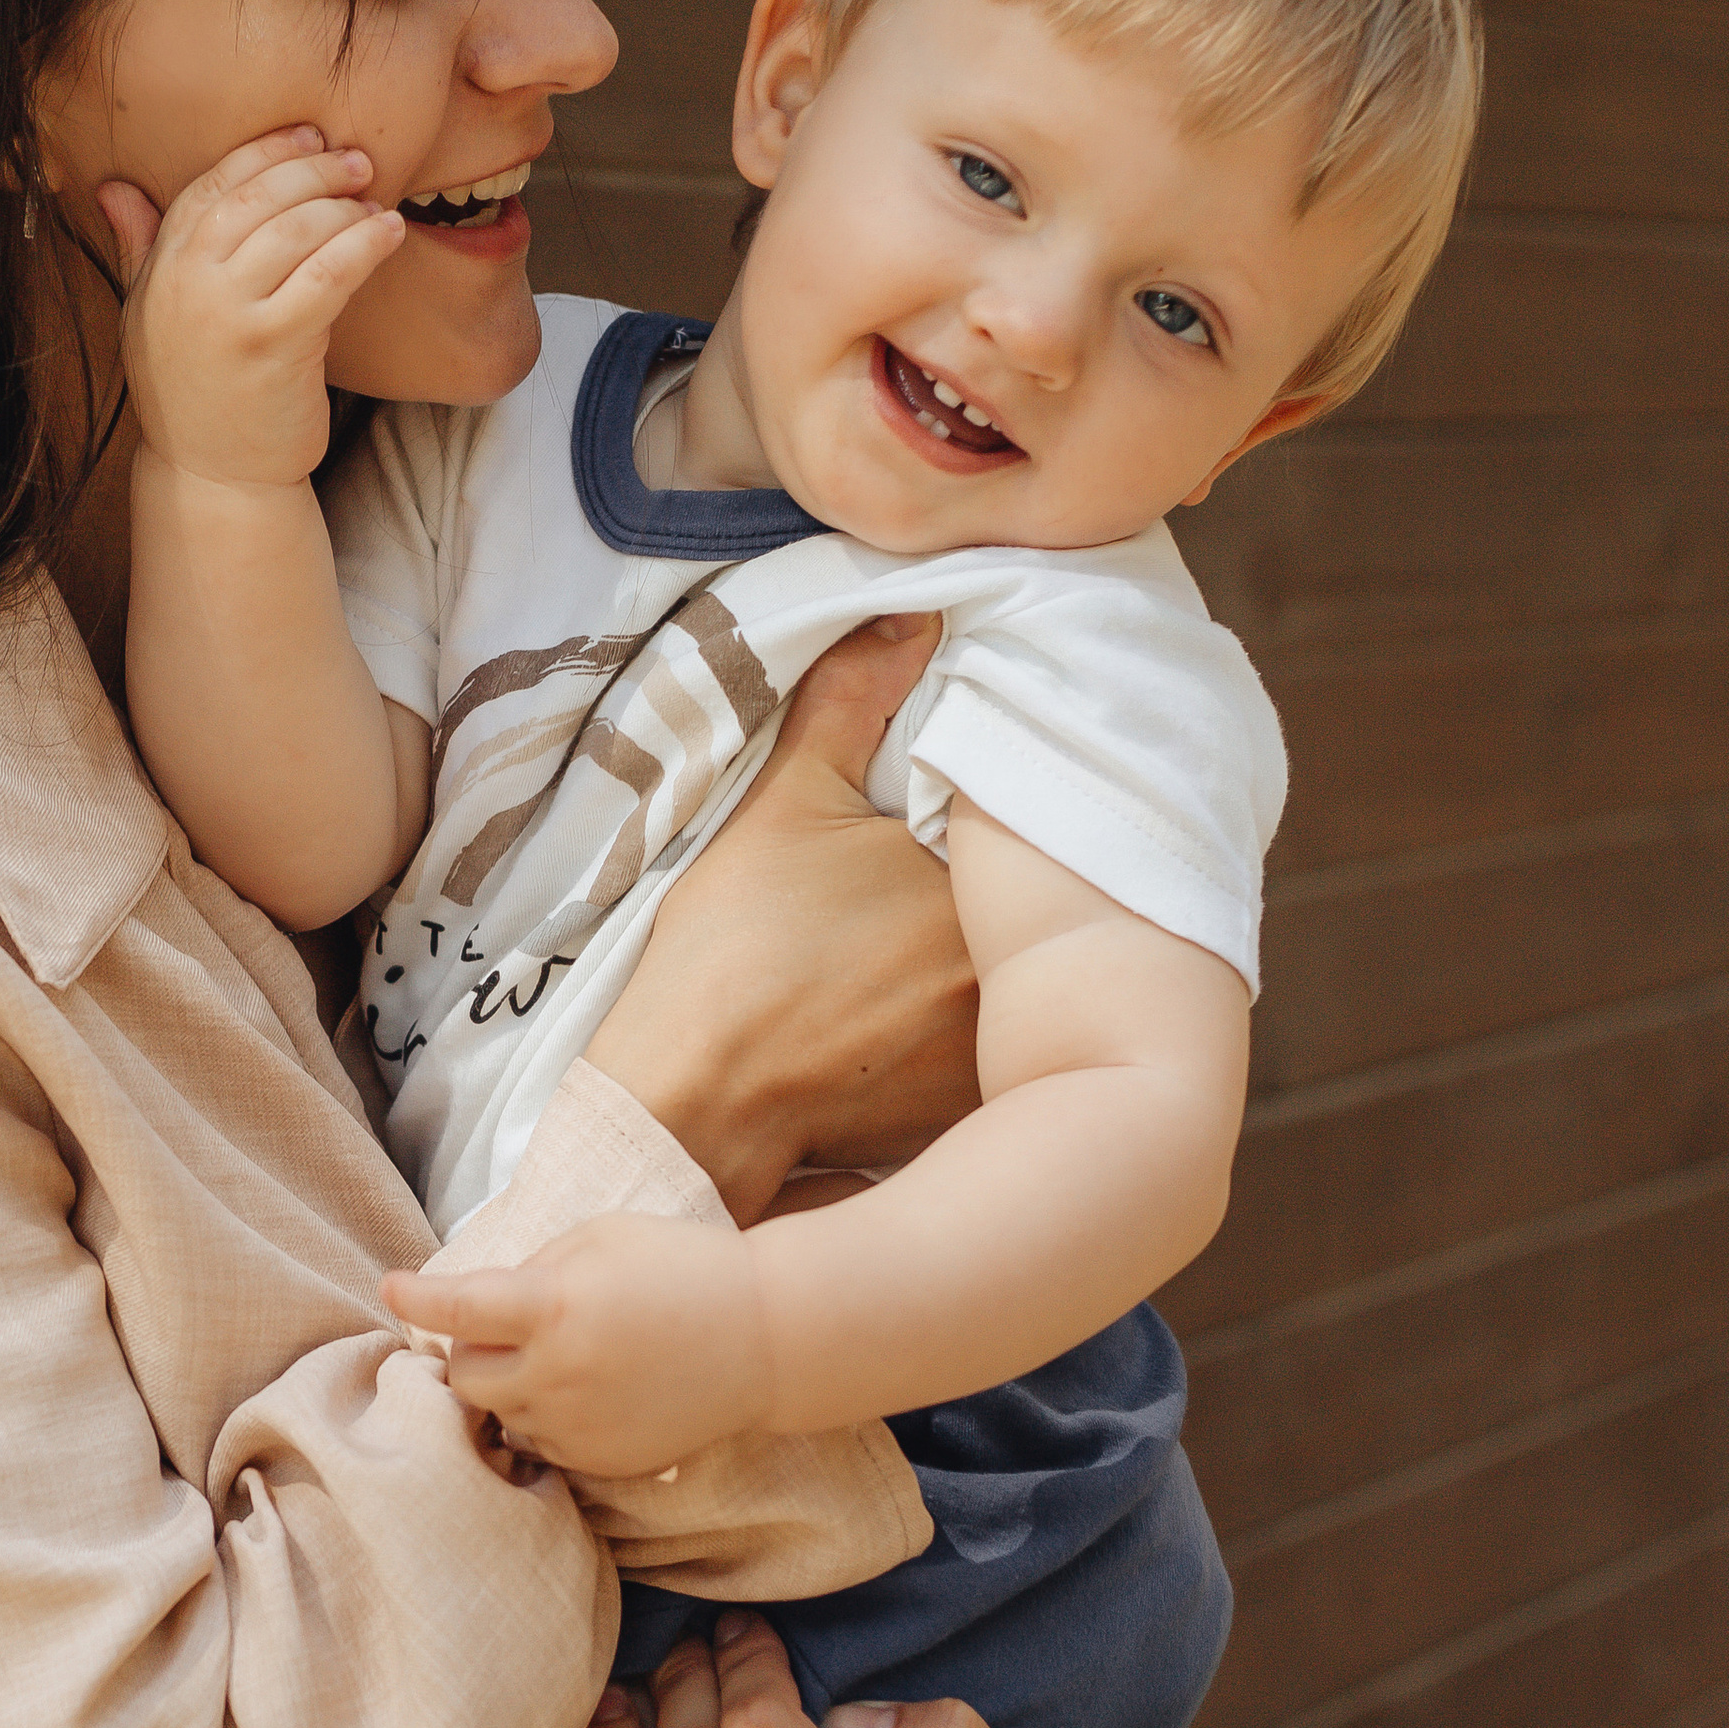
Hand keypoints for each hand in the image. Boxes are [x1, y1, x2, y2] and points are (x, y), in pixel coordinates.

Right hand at [103, 125, 404, 492]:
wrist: (211, 475)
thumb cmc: (190, 392)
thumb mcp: (148, 316)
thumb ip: (138, 247)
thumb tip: (111, 187)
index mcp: (161, 267)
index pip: (213, 184)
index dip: (265, 153)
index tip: (308, 136)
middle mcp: (188, 283)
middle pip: (259, 197)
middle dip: (314, 169)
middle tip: (357, 162)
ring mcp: (229, 314)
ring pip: (298, 229)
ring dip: (345, 205)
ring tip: (375, 199)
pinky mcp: (274, 345)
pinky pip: (329, 274)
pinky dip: (364, 245)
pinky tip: (387, 233)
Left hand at [384, 1213, 774, 1478]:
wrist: (766, 1337)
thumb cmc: (684, 1267)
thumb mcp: (602, 1238)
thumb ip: (533, 1269)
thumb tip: (482, 1301)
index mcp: (553, 1308)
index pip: (457, 1308)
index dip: (415, 1296)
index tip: (390, 1286)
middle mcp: (556, 1375)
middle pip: (463, 1376)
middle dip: (473, 1350)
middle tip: (509, 1327)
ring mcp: (578, 1426)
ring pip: (501, 1415)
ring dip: (510, 1386)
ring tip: (563, 1356)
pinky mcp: (602, 1462)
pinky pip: (543, 1444)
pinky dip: (548, 1418)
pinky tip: (593, 1389)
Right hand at [583, 619, 979, 1222]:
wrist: (691, 1106)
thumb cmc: (734, 954)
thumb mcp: (785, 803)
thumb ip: (852, 700)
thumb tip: (913, 610)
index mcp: (988, 895)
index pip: (1028, 830)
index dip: (999, 809)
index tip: (962, 802)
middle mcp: (1017, 982)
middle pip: (1036, 911)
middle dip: (1010, 886)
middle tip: (945, 869)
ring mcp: (1001, 1058)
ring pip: (1022, 987)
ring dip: (997, 963)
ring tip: (924, 944)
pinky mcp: (971, 1117)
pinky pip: (997, 1059)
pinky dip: (968, 1034)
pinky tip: (914, 1017)